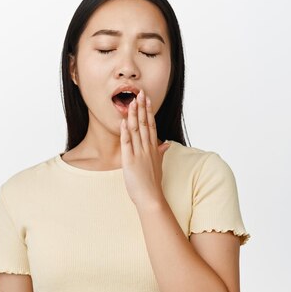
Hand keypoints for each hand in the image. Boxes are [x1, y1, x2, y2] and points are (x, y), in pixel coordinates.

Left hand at [120, 89, 171, 208]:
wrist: (151, 198)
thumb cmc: (153, 184)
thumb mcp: (159, 165)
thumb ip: (161, 153)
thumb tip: (167, 144)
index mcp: (153, 149)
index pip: (151, 125)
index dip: (148, 111)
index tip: (147, 99)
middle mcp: (147, 149)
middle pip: (145, 124)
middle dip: (142, 107)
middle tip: (140, 93)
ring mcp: (139, 154)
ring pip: (136, 130)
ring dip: (133, 115)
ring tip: (131, 102)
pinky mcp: (130, 161)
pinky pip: (127, 144)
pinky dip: (125, 132)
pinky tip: (123, 122)